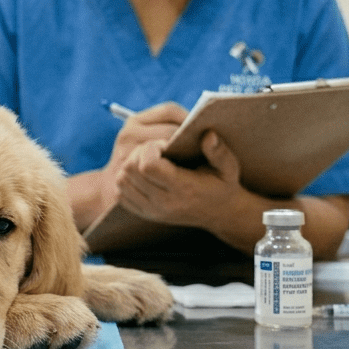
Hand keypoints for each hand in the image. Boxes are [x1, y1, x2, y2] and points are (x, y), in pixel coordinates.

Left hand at [114, 130, 243, 228]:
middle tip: (155, 150)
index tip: (164, 144)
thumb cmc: (222, 185)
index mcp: (184, 188)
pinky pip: (121, 193)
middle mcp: (164, 202)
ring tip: (149, 161)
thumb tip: (208, 134)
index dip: (151, 148)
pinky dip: (127, 180)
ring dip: (131, 165)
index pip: (148, 165)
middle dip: (139, 152)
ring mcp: (152, 210)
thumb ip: (219, 151)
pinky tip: (143, 174)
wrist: (219, 213)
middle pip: (130, 170)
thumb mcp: (228, 168)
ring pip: (122, 180)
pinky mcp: (144, 213)